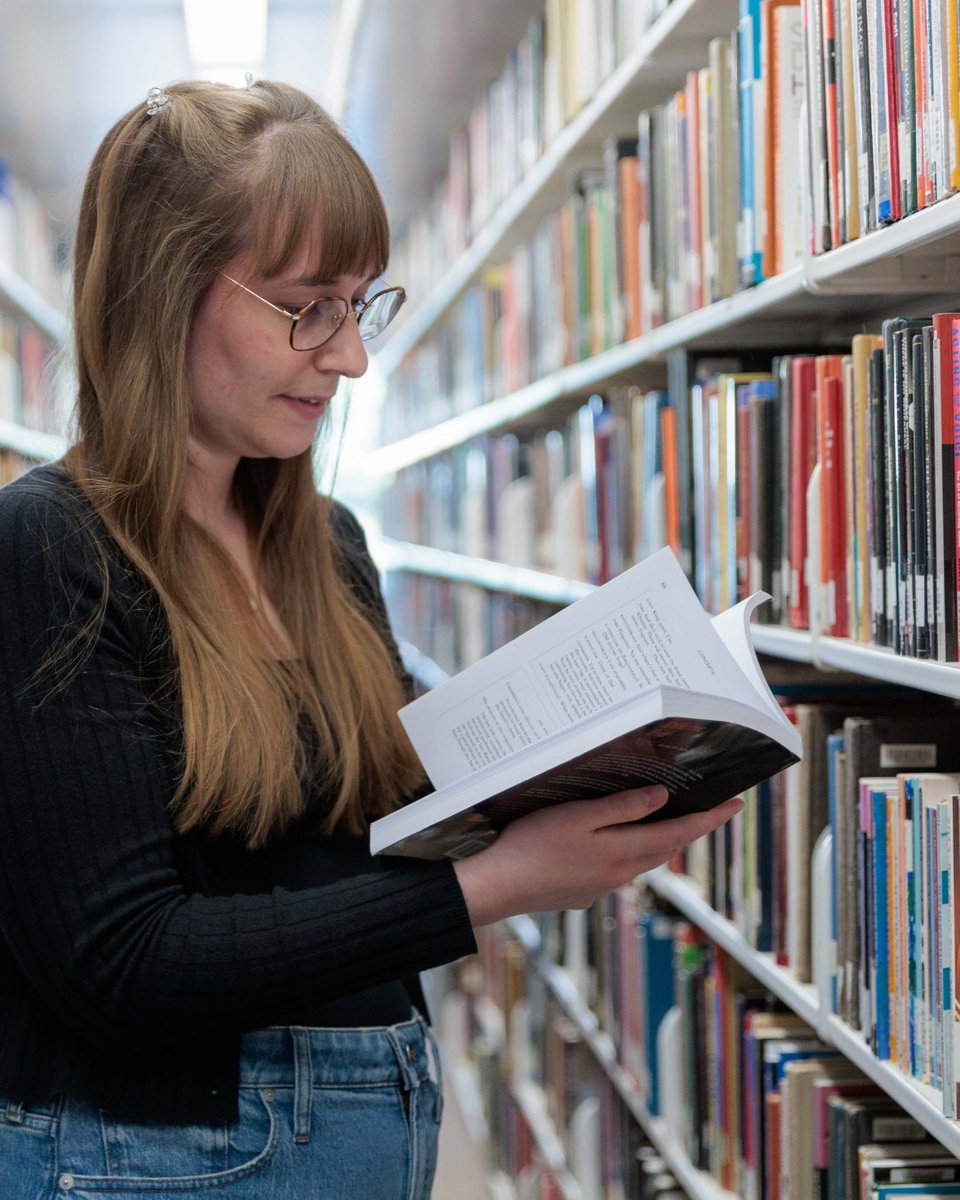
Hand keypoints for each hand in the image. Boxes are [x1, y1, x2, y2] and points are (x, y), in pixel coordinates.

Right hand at [452, 786, 743, 926]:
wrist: (500, 887)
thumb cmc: (534, 845)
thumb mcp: (579, 817)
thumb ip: (623, 809)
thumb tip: (664, 800)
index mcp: (623, 853)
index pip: (679, 833)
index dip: (710, 818)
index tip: (736, 804)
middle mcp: (620, 874)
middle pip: (665, 847)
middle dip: (690, 827)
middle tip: (709, 806)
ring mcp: (602, 887)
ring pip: (642, 859)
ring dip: (659, 839)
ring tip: (668, 818)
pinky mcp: (584, 892)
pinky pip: (618, 868)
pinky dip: (630, 851)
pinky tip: (617, 841)